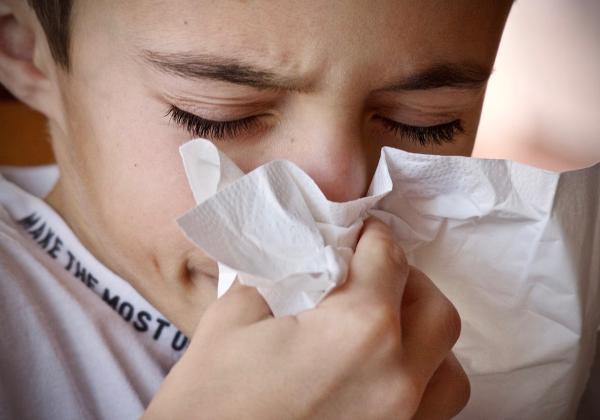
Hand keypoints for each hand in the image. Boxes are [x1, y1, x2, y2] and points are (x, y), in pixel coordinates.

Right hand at [143, 218, 469, 418]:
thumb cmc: (210, 402)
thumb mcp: (232, 320)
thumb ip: (278, 275)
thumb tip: (303, 254)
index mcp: (358, 330)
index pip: (388, 259)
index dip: (374, 236)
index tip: (363, 233)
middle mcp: (397, 378)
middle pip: (434, 308)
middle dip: (406, 281)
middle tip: (371, 277)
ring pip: (450, 367)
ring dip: (424, 337)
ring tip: (385, 330)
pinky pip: (436, 409)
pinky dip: (421, 382)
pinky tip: (382, 375)